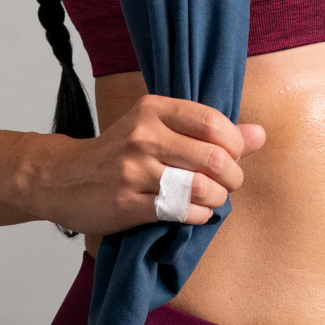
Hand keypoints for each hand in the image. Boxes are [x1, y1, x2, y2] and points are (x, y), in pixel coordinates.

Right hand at [30, 94, 265, 233]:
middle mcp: (143, 136)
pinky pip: (181, 212)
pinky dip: (197, 215)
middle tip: (229, 182)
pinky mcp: (127, 204)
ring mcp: (134, 170)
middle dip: (233, 176)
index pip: (213, 122)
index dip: (235, 143)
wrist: (63, 178)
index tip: (234, 155)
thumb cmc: (121, 151)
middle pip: (213, 157)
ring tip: (212, 198)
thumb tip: (260, 135)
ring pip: (200, 187)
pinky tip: (193, 212)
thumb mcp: (159, 127)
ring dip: (217, 198)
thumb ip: (209, 130)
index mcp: (153, 108)